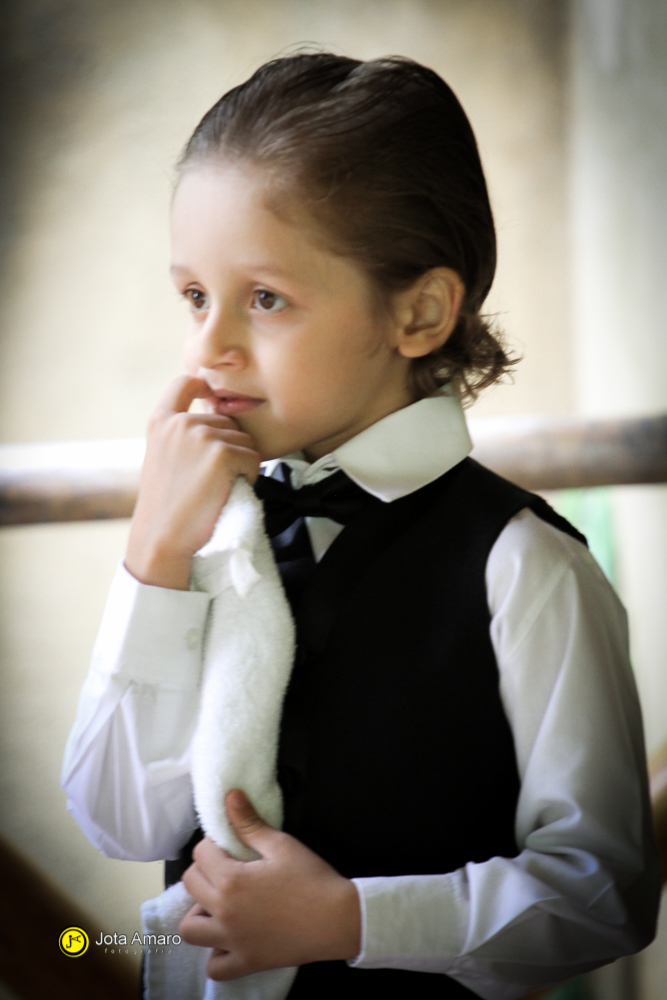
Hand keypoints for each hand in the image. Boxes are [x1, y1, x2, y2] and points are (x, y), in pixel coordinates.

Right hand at [125, 376, 260, 588]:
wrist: (163, 538)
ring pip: (245, 441)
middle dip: (229, 448)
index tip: (210, 393)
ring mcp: (202, 436)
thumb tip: (216, 414)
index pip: (185, 383)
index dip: (203, 384)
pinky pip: (254, 459)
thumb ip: (182, 435)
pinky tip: (226, 492)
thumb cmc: (168, 506)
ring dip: (240, 464)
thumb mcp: (163, 458)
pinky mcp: (223, 453)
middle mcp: (181, 422)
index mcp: (161, 421)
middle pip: (228, 422)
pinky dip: (249, 477)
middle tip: (209, 480)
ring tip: (215, 488)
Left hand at [179, 790, 361, 979]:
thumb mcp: (281, 845)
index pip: (200, 854)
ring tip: (220, 902)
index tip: (230, 846)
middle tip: (227, 867)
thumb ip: (250, 823)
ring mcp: (233, 940)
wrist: (338, 919)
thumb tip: (231, 797)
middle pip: (191, 884)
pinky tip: (230, 937)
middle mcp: (224, 912)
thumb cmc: (312, 880)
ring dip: (199, 913)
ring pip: (191, 929)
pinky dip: (216, 953)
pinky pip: (215, 966)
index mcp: (231, 880)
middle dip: (204, 869)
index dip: (214, 844)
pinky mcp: (246, 961)